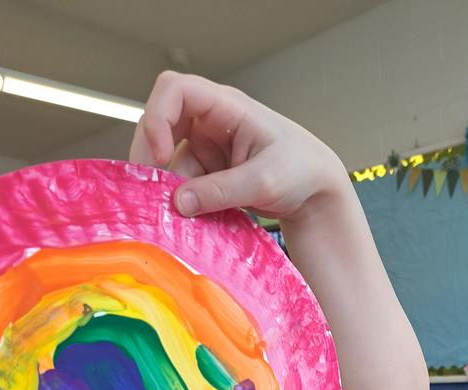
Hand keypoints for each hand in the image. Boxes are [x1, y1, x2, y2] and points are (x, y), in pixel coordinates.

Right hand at [131, 70, 348, 221]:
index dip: (157, 117)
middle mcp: (210, 122)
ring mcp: (206, 148)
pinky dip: (184, 204)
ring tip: (183, 219)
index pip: (174, 90)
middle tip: (151, 195)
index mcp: (226, 107)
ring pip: (169, 163)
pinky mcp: (208, 173)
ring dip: (171, 190)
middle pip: (160, 125)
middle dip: (151, 159)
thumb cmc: (301, 171)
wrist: (316, 192)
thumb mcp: (264, 182)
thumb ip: (221, 192)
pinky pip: (183, 184)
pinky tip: (195, 221)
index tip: (160, 156)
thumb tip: (178, 204)